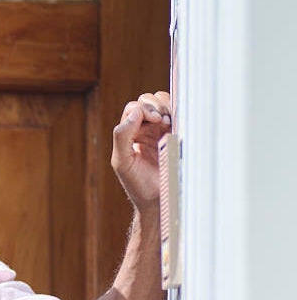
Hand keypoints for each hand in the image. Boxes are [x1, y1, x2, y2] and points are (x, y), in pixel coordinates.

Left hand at [111, 90, 172, 211]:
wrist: (159, 198)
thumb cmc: (138, 183)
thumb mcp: (122, 162)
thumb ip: (122, 136)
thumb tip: (134, 113)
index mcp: (129, 134)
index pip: (133, 108)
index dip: (143, 109)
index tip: (153, 120)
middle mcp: (144, 129)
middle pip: (147, 101)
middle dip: (155, 105)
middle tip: (161, 120)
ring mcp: (161, 130)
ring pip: (163, 103)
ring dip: (166, 106)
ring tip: (168, 122)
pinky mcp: (176, 134)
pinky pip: (177, 113)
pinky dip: (177, 111)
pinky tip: (176, 123)